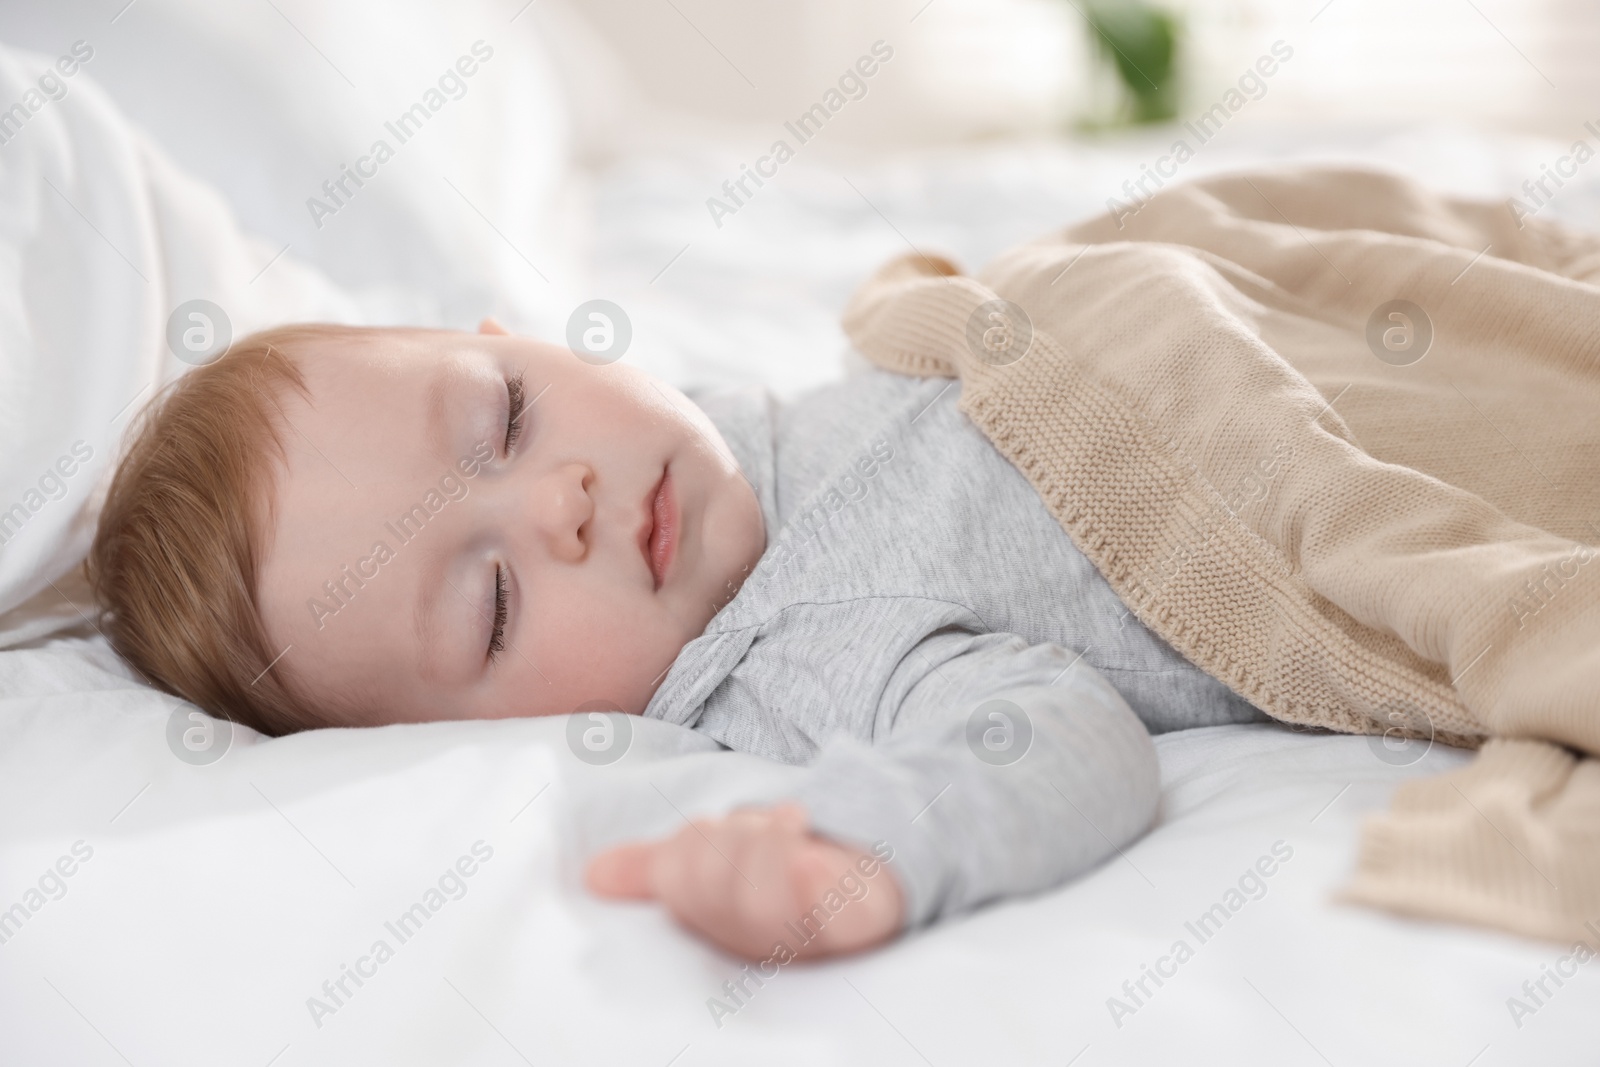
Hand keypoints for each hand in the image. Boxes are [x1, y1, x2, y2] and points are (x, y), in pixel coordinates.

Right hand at [585, 803, 903, 960]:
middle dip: (730, 843)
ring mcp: (818, 938)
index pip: (685, 890)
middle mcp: (768, 945)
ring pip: (768, 899)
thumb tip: (595, 874)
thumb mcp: (720, 861)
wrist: (875, 872)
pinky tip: (807, 855)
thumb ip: (661, 867)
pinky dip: (815, 885)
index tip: (706, 829)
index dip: (687, 855)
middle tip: (761, 822)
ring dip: (770, 843)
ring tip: (792, 820)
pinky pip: (837, 915)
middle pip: (723, 895)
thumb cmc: (785, 871)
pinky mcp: (865, 922)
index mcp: (728, 930)